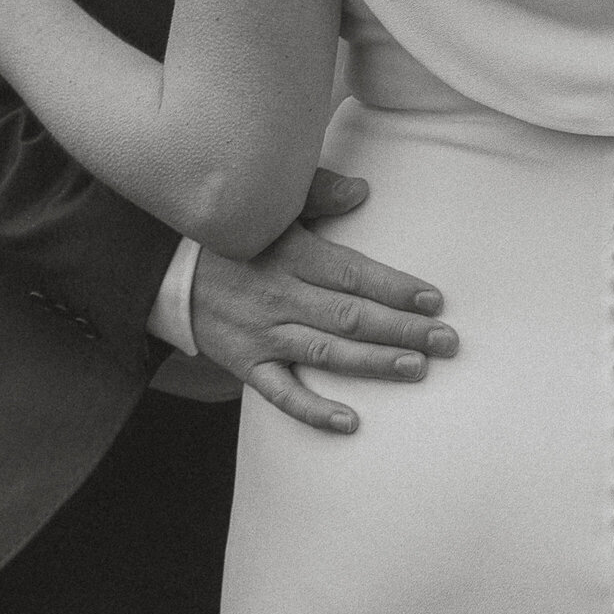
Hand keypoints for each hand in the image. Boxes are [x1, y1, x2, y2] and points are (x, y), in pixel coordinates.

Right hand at [188, 167, 457, 434]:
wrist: (167, 268)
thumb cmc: (232, 233)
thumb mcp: (271, 203)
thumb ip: (317, 192)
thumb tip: (363, 191)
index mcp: (290, 253)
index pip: (353, 274)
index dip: (395, 288)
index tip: (434, 299)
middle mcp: (278, 296)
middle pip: (350, 316)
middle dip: (402, 328)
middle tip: (446, 340)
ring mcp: (262, 334)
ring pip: (327, 353)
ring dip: (374, 362)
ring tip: (417, 368)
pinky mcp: (246, 364)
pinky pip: (282, 393)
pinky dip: (314, 410)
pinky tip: (351, 421)